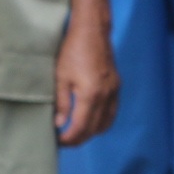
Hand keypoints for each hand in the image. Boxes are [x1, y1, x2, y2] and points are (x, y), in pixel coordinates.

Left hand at [55, 23, 120, 146]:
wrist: (93, 31)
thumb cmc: (73, 50)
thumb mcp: (60, 76)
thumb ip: (61, 103)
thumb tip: (59, 124)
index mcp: (91, 94)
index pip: (80, 127)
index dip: (68, 138)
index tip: (58, 142)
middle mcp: (106, 96)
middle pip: (94, 129)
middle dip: (79, 139)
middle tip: (64, 141)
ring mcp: (114, 92)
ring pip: (106, 123)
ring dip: (91, 132)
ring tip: (76, 133)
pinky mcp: (116, 87)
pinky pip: (112, 113)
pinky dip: (102, 122)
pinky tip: (90, 120)